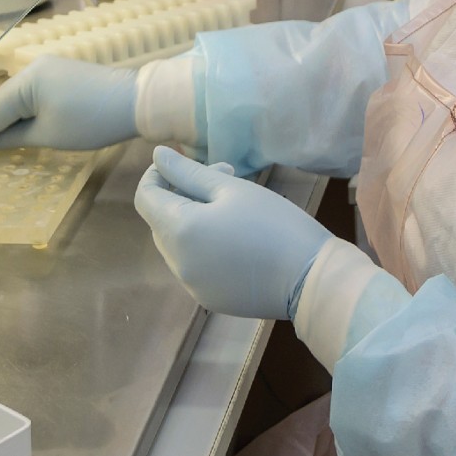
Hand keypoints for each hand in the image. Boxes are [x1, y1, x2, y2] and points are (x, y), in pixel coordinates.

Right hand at [0, 57, 139, 154]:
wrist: (135, 101)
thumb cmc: (92, 121)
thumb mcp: (49, 135)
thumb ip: (14, 137)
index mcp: (25, 82)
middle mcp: (29, 71)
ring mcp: (43, 71)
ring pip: (9, 100)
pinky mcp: (55, 76)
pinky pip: (24, 97)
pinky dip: (9, 113)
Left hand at [133, 146, 331, 319]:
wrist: (310, 280)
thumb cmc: (274, 225)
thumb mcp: (231, 189)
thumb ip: (189, 172)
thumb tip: (158, 156)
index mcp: (178, 231)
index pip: (145, 196)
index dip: (158, 174)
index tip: (185, 163)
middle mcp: (176, 263)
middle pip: (161, 221)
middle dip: (183, 195)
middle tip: (225, 178)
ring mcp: (192, 286)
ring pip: (177, 244)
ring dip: (194, 221)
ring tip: (235, 210)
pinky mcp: (210, 299)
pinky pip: (195, 266)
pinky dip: (205, 248)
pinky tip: (240, 241)